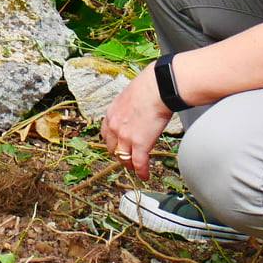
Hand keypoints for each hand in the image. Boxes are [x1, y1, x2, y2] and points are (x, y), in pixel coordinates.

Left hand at [101, 64, 174, 180]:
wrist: (157, 88)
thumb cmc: (148, 87)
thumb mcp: (129, 96)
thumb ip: (127, 108)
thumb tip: (135, 111)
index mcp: (111, 113)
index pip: (105, 134)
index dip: (112, 143)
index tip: (117, 146)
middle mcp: (114, 126)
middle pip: (112, 148)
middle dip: (119, 155)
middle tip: (127, 158)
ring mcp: (125, 136)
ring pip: (123, 158)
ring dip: (130, 165)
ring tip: (136, 169)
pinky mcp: (139, 144)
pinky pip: (138, 163)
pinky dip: (142, 172)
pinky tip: (145, 175)